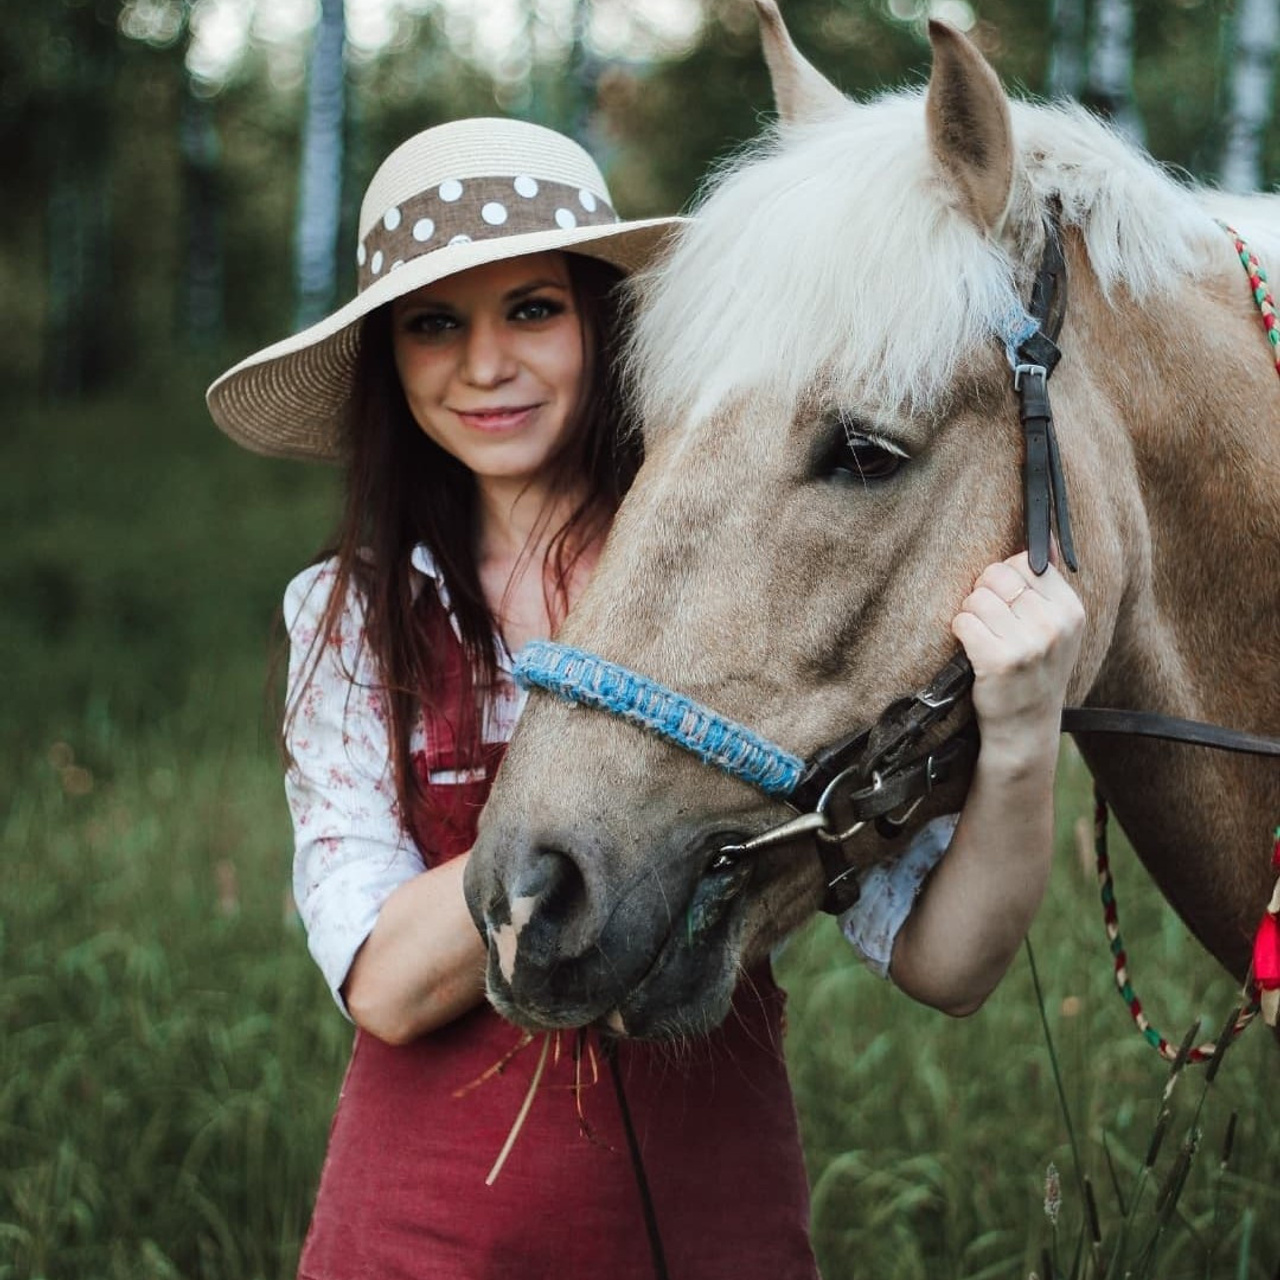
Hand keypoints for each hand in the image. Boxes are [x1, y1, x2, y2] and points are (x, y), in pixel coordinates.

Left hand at [950, 552, 1084, 768]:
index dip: (1005, 578)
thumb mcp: (1057, 630)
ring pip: (976, 597)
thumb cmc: (1035, 672)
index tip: (1006, 602)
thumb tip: (1045, 543)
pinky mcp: (999, 660)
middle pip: (996, 574)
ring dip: (970, 614)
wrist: (1025, 727)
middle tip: (989, 620)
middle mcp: (1054, 624)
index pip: (1025, 562)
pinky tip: (971, 649)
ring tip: (982, 637)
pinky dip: (960, 631)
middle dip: (984, 592)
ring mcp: (1028, 643)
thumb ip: (1047, 587)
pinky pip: (963, 621)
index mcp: (1071, 610)